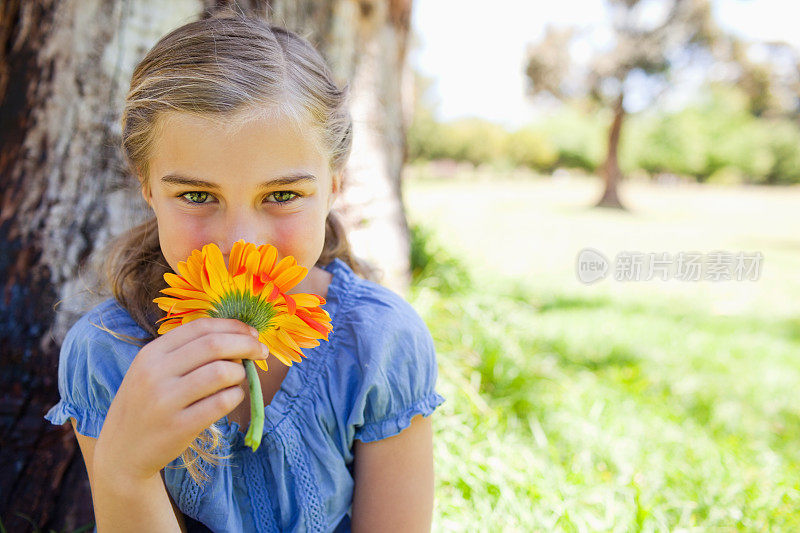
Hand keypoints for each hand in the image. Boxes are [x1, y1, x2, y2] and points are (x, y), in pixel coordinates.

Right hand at [93, 317, 267, 482]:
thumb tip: (237, 336)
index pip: (200, 327)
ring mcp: (165, 401)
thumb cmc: (146, 406)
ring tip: (239, 379)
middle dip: (246, 345)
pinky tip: (232, 397)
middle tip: (261, 352)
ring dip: (240, 373)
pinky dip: (235, 396)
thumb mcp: (153, 372)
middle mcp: (155, 373)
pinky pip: (221, 403)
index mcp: (151, 354)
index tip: (253, 333)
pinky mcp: (179, 427)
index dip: (233, 326)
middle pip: (214, 345)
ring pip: (221, 373)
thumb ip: (186, 353)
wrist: (122, 452)